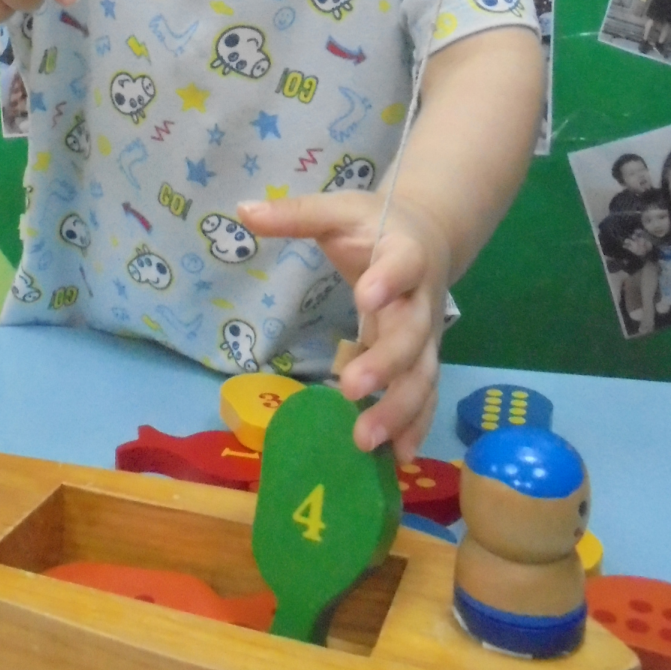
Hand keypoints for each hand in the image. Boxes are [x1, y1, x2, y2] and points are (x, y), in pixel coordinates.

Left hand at [237, 190, 451, 460]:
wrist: (426, 237)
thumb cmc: (373, 225)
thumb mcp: (337, 211)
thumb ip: (296, 215)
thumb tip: (243, 212)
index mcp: (405, 254)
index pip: (403, 266)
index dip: (389, 280)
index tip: (365, 296)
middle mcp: (423, 300)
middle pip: (413, 335)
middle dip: (385, 363)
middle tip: (351, 387)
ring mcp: (427, 336)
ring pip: (422, 376)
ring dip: (398, 410)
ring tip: (366, 440)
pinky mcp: (423, 360)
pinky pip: (424, 396)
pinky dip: (414, 426)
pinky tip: (398, 458)